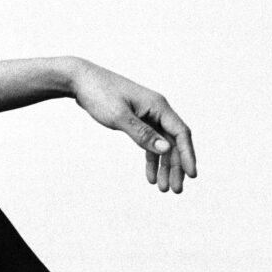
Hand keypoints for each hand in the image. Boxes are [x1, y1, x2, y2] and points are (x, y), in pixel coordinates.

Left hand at [69, 60, 197, 192]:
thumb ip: (143, 134)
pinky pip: (149, 142)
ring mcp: (147, 115)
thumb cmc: (100, 94)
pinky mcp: (137, 120)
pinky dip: (151, 159)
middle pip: (173, 142)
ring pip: (162, 145)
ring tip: (163, 189)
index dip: (187, 155)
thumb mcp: (120, 117)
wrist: (80, 80)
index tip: (192, 175)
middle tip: (175, 190)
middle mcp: (157, 110)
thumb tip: (166, 149)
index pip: (180, 133)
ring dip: (164, 166)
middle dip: (175, 167)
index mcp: (158, 106)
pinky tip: (151, 176)